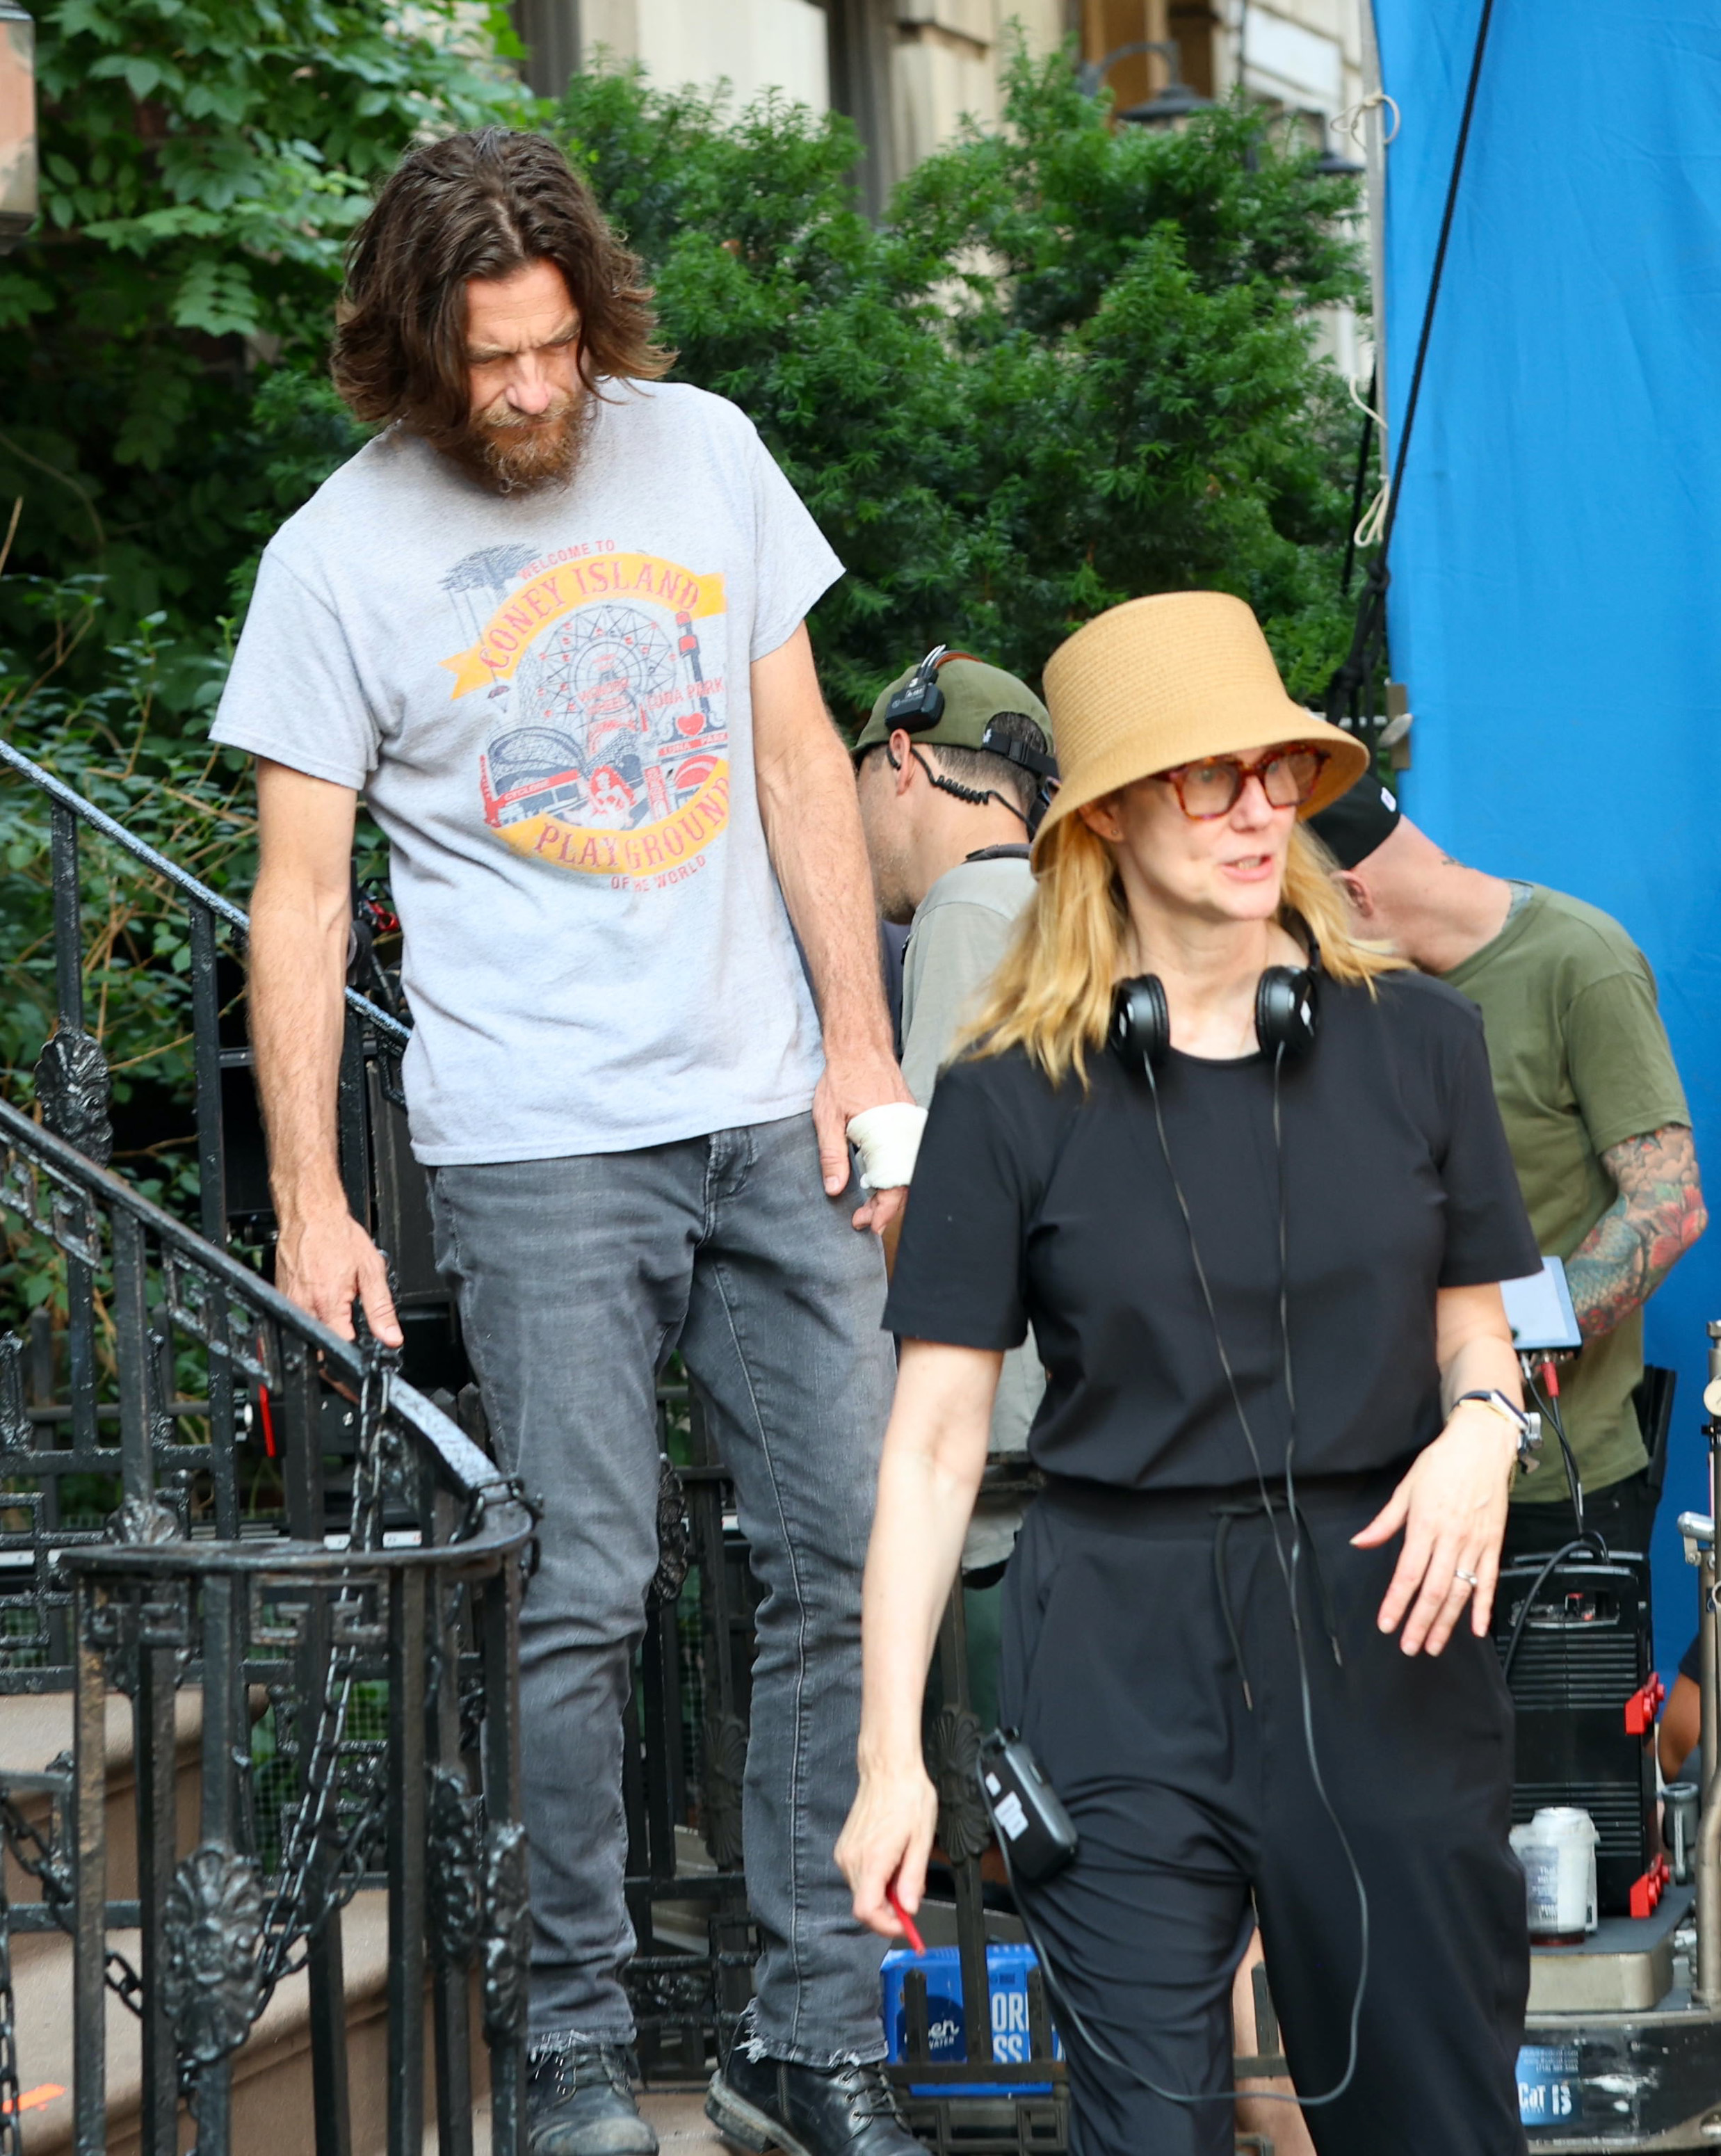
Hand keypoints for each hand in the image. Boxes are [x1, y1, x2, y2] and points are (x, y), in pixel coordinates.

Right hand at [274, 1206, 402, 1347]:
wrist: (310, 1215)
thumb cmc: (338, 1236)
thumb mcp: (371, 1270)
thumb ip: (381, 1309)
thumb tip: (391, 1337)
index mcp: (328, 1303)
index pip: (340, 1348)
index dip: (353, 1358)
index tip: (362, 1359)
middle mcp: (304, 1306)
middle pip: (318, 1350)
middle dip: (335, 1354)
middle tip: (351, 1342)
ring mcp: (289, 1303)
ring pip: (305, 1337)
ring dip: (322, 1337)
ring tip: (338, 1321)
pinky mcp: (280, 1297)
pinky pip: (296, 1320)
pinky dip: (310, 1321)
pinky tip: (322, 1307)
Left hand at [813, 1043, 913, 1233]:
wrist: (860, 1045)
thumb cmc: (843, 1077)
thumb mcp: (828, 1117)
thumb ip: (832, 1154)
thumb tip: (834, 1189)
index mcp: (888, 1135)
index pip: (893, 1186)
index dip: (881, 1211)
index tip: (866, 1224)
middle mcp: (906, 1132)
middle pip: (905, 1183)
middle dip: (886, 1208)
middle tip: (864, 1221)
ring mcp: (910, 1126)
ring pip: (909, 1170)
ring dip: (891, 1192)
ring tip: (871, 1206)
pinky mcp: (909, 1120)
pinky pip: (909, 1154)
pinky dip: (897, 1172)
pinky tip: (881, 1179)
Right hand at [836, 1760, 938, 1941]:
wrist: (887, 1768)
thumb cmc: (907, 1796)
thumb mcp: (921, 1838)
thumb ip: (913, 1878)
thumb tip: (909, 1908)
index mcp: (872, 1859)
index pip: (866, 1911)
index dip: (886, 1927)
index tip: (905, 1925)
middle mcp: (853, 1859)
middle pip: (865, 1905)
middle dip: (890, 1908)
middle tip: (911, 1889)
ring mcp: (846, 1853)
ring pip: (862, 1892)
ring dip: (883, 1891)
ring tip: (902, 1865)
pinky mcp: (845, 1848)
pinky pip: (859, 1876)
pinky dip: (876, 1877)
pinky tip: (891, 1857)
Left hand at [1352, 1404, 1516, 1654]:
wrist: (1482, 1446)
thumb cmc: (1442, 1464)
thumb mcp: (1406, 1488)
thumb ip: (1384, 1522)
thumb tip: (1360, 1543)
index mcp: (1425, 1526)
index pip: (1408, 1574)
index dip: (1396, 1602)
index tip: (1386, 1624)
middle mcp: (1451, 1539)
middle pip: (1434, 1591)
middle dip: (1420, 1622)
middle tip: (1409, 1646)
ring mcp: (1475, 1544)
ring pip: (1461, 1592)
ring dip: (1447, 1622)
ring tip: (1433, 1645)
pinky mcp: (1494, 1544)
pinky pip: (1489, 1581)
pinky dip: (1484, 1607)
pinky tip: (1477, 1628)